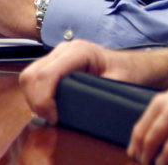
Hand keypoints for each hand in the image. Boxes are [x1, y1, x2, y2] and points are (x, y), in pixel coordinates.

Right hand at [19, 40, 167, 122]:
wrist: (138, 66)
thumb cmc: (132, 72)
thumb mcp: (118, 83)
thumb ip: (98, 91)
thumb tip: (77, 107)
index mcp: (79, 51)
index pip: (44, 75)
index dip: (43, 101)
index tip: (55, 118)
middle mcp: (65, 49)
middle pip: (30, 75)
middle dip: (35, 101)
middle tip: (52, 118)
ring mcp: (59, 54)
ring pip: (29, 77)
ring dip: (34, 98)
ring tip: (52, 114)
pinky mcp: (56, 63)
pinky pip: (36, 78)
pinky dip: (37, 95)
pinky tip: (51, 106)